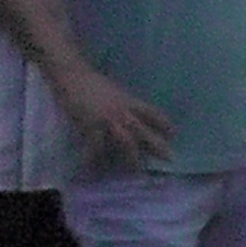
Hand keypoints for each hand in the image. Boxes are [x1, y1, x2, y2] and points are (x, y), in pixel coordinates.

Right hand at [54, 65, 174, 166]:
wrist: (72, 74)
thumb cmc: (91, 83)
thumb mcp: (115, 92)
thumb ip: (126, 105)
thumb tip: (134, 118)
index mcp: (130, 101)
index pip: (153, 114)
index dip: (164, 124)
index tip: (174, 135)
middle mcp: (123, 111)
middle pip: (144, 131)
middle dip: (157, 146)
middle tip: (169, 159)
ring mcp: (108, 118)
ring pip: (127, 141)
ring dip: (132, 157)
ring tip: (135, 171)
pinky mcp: (91, 125)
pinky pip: (96, 146)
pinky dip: (94, 159)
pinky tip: (92, 169)